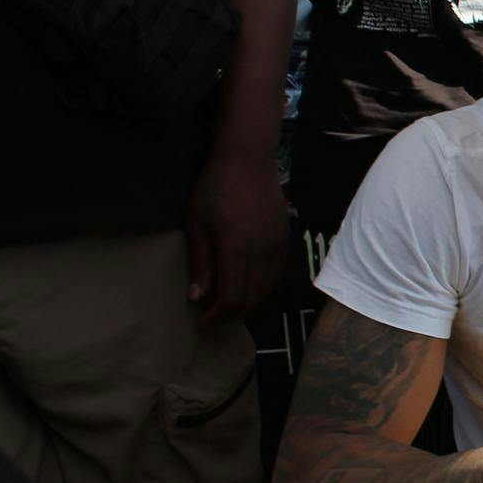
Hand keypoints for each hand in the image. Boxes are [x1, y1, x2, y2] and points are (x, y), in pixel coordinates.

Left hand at [185, 148, 286, 325]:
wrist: (248, 160)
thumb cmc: (215, 188)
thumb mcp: (197, 224)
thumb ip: (200, 263)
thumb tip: (197, 297)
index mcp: (236, 249)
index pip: (232, 298)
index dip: (217, 316)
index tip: (202, 322)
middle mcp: (262, 252)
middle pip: (252, 298)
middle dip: (232, 314)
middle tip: (213, 316)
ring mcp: (277, 245)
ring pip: (268, 288)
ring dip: (249, 301)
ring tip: (230, 303)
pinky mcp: (285, 238)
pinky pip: (277, 273)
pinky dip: (263, 285)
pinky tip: (248, 282)